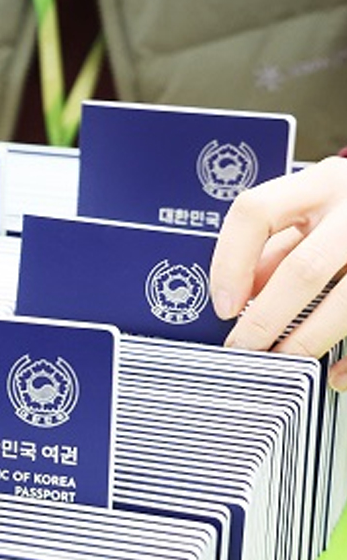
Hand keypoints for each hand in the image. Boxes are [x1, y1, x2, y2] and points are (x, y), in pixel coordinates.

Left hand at [211, 156, 346, 389]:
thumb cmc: (345, 211)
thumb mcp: (308, 213)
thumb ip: (272, 247)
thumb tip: (236, 298)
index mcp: (319, 185)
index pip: (256, 213)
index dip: (231, 262)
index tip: (224, 306)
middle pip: (303, 269)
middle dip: (266, 319)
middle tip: (243, 349)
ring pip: (346, 301)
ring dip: (307, 340)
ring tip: (280, 362)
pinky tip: (336, 375)